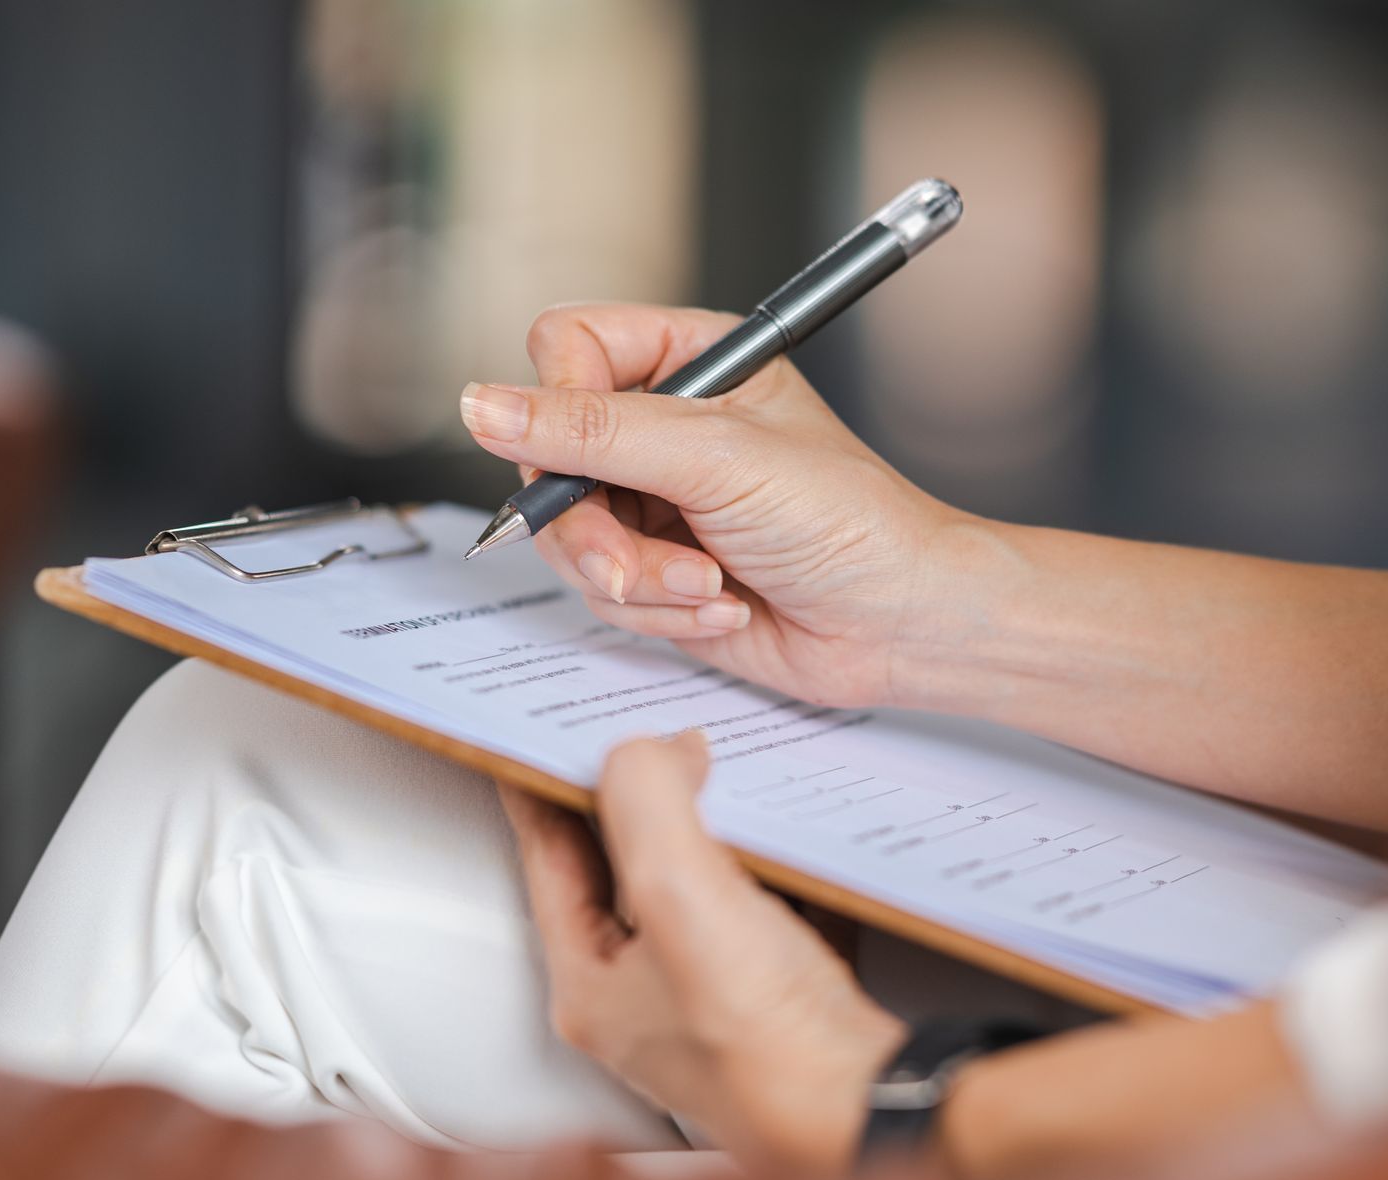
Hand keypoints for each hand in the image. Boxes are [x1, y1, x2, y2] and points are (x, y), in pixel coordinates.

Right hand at [461, 303, 984, 708]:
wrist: (903, 623)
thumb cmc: (851, 521)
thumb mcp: (717, 458)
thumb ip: (596, 430)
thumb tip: (484, 406)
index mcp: (691, 361)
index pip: (568, 348)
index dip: (556, 402)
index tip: (583, 456)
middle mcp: (665, 427)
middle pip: (550, 456)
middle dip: (596, 527)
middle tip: (635, 563)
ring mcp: (656, 503)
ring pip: (568, 535)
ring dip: (637, 578)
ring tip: (711, 588)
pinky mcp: (658, 571)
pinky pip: (602, 591)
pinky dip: (660, 611)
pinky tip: (725, 608)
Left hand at [503, 730, 904, 1171]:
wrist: (869, 1106)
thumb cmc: (766, 1043)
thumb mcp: (679, 894)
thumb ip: (645, 802)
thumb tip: (646, 751)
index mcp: (591, 985)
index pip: (547, 858)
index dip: (543, 784)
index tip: (542, 730)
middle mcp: (644, 998)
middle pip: (620, 869)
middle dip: (632, 798)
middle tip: (638, 734)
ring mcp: (713, 1000)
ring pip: (694, 886)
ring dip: (706, 826)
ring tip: (714, 767)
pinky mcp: (778, 996)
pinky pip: (764, 908)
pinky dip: (774, 864)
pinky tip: (793, 834)